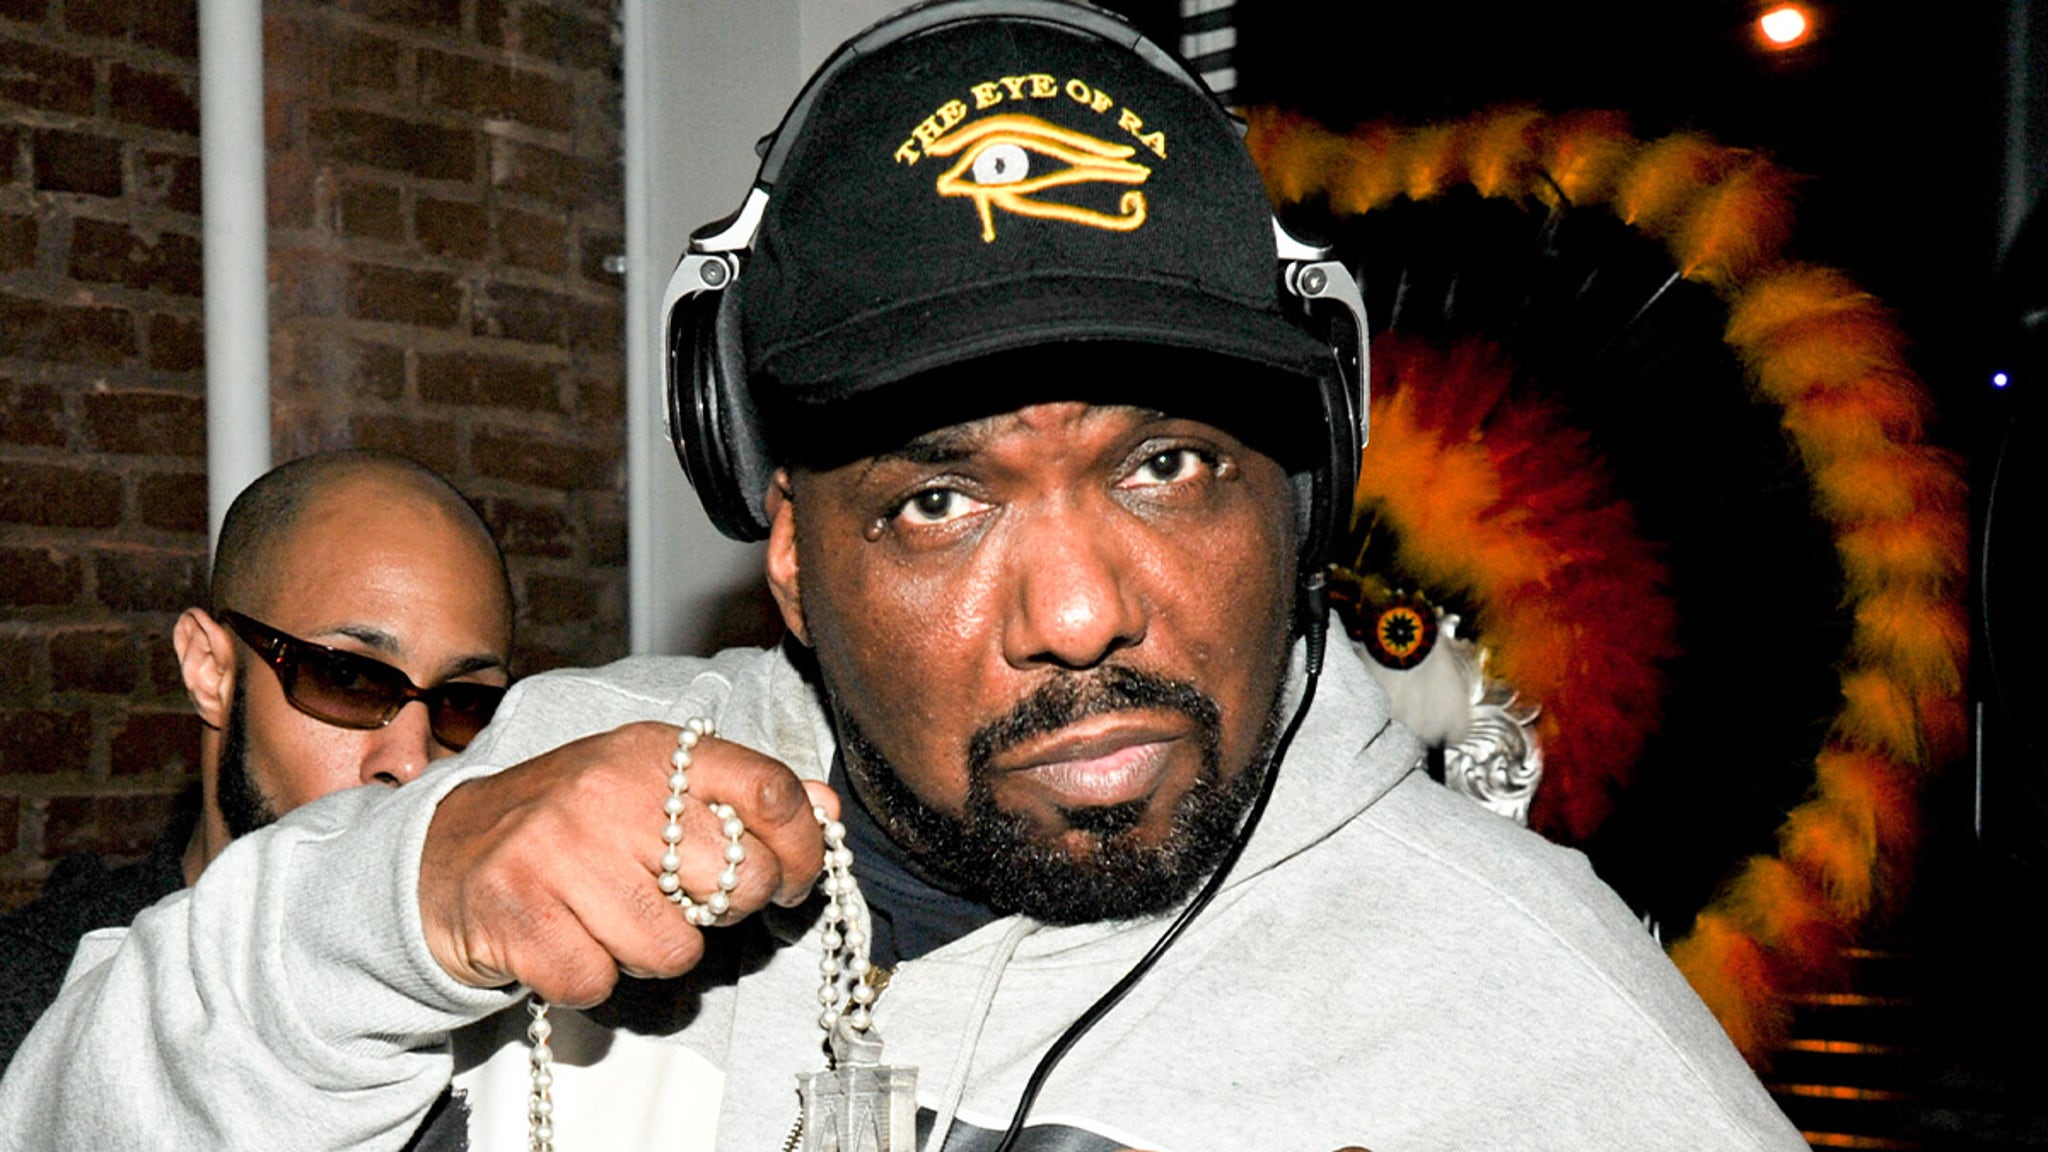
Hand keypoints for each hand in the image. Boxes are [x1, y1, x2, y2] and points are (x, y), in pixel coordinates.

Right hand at [418, 721, 839, 1006]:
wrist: (443, 855)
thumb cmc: (567, 828)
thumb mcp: (650, 788)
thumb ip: (737, 797)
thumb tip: (823, 809)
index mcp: (652, 753)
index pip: (769, 789)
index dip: (803, 846)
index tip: (796, 879)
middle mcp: (608, 792)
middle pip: (736, 880)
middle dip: (725, 910)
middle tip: (683, 901)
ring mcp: (559, 854)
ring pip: (674, 948)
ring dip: (653, 951)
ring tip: (615, 919)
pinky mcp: (520, 917)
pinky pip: (603, 982)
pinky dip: (593, 978)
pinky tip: (570, 940)